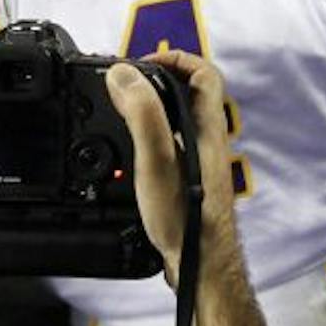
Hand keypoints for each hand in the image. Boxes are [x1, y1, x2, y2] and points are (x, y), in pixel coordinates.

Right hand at [110, 49, 236, 282]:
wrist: (200, 267)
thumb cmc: (186, 218)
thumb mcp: (156, 159)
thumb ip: (143, 114)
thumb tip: (123, 74)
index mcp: (206, 128)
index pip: (203, 73)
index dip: (174, 58)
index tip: (140, 65)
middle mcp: (207, 141)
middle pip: (188, 92)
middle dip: (155, 80)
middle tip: (123, 86)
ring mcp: (200, 162)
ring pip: (178, 119)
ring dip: (150, 108)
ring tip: (118, 112)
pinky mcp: (189, 181)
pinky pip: (170, 144)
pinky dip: (148, 137)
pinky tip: (128, 153)